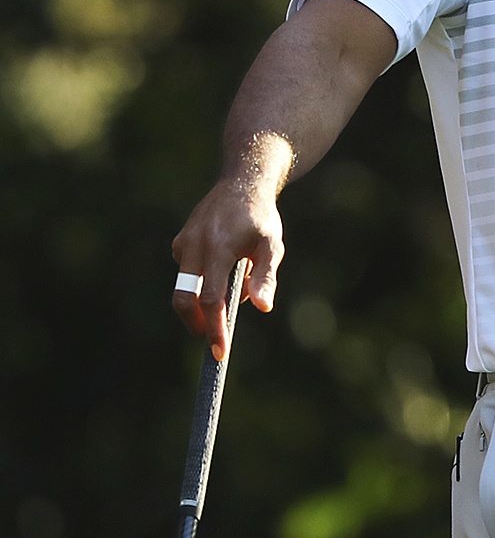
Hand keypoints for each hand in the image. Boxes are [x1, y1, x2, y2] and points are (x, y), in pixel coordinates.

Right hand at [171, 147, 287, 359]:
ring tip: (235, 289)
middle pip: (185, 299)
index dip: (214, 328)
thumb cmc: (261, 219)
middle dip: (198, 325)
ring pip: (185, 288)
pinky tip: (227, 271)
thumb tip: (261, 308)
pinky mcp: (179, 244)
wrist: (241, 185)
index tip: (219, 352)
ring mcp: (183, 244)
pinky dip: (204, 284)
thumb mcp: (272, 246)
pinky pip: (188, 274)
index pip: (211, 298)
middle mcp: (194, 246)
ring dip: (205, 302)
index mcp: (218, 248)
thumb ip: (265, 276)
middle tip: (215, 341)